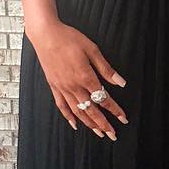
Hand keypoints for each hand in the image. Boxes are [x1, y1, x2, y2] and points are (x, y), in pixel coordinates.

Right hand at [27, 20, 127, 137]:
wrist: (45, 34)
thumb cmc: (69, 39)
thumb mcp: (92, 50)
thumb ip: (106, 69)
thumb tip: (120, 82)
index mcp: (85, 77)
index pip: (103, 99)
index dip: (115, 110)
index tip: (123, 118)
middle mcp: (73, 86)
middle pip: (91, 110)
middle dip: (104, 124)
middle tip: (113, 134)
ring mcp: (62, 88)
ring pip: (77, 111)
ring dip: (89, 124)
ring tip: (99, 133)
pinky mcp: (54, 86)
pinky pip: (62, 106)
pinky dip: (69, 117)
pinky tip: (75, 124)